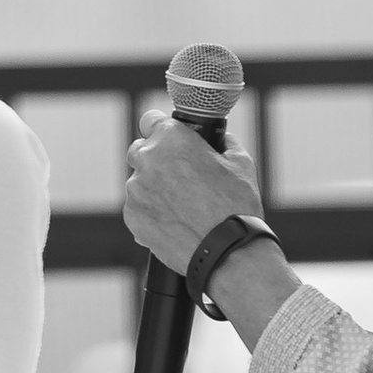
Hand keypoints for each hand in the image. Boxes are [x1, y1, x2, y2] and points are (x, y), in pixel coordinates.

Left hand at [123, 112, 266, 275]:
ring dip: (155, 188)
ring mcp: (136, 188)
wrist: (228, 253)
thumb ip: (222, 143)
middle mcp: (147, 159)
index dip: (162, 130)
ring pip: (140, 181)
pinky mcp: (131, 216)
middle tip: (182, 178)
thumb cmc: (236, 207)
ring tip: (183, 207)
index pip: (150, 120)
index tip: (170, 141)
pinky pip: (137, 207)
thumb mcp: (240, 163)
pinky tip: (175, 222)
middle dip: (158, 160)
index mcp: (171, 138)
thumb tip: (218, 140)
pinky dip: (151, 212)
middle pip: (142, 150)